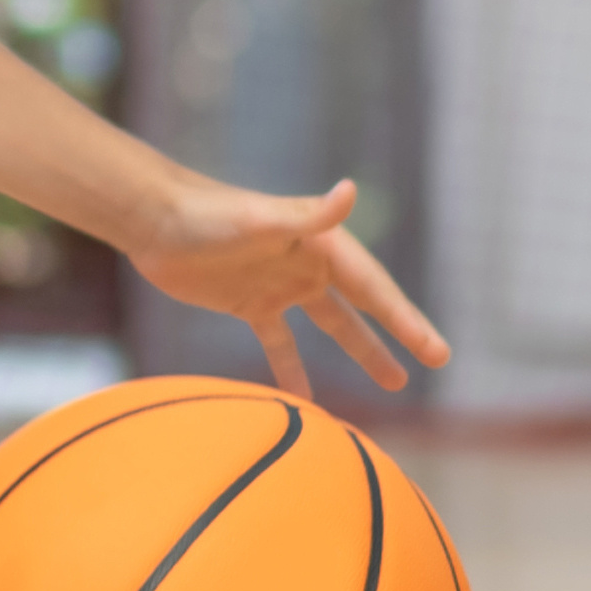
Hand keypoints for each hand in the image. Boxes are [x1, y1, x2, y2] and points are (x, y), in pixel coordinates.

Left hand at [123, 177, 448, 399]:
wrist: (153, 221)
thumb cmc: (206, 215)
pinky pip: (279, 342)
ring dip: (360, 351)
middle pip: (363, 307)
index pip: (375, 289)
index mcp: (320, 245)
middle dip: (398, 333)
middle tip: (435, 362)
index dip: (407, 321)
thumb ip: (306, 215)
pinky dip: (291, 369)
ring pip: (331, 325)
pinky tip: (303, 401)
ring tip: (393, 383)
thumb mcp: (260, 219)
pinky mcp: (248, 303)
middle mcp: (307, 264)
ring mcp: (280, 285)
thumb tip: (350, 190)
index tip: (437, 352)